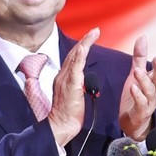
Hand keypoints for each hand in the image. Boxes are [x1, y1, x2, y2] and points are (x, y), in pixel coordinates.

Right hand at [48, 27, 99, 145]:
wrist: (61, 125)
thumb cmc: (68, 114)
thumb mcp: (73, 95)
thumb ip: (77, 85)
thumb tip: (82, 80)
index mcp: (64, 78)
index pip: (74, 58)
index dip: (82, 47)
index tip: (90, 38)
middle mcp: (63, 75)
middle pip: (74, 53)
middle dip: (85, 40)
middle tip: (95, 30)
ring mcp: (65, 79)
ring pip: (75, 57)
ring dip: (85, 43)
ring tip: (94, 33)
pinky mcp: (70, 85)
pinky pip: (75, 68)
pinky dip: (79, 56)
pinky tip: (84, 47)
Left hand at [119, 35, 155, 140]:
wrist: (133, 122)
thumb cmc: (136, 95)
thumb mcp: (137, 73)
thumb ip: (140, 56)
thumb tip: (143, 36)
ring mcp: (149, 103)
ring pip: (149, 91)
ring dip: (144, 81)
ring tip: (137, 71)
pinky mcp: (140, 112)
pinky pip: (140, 103)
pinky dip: (137, 95)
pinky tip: (133, 87)